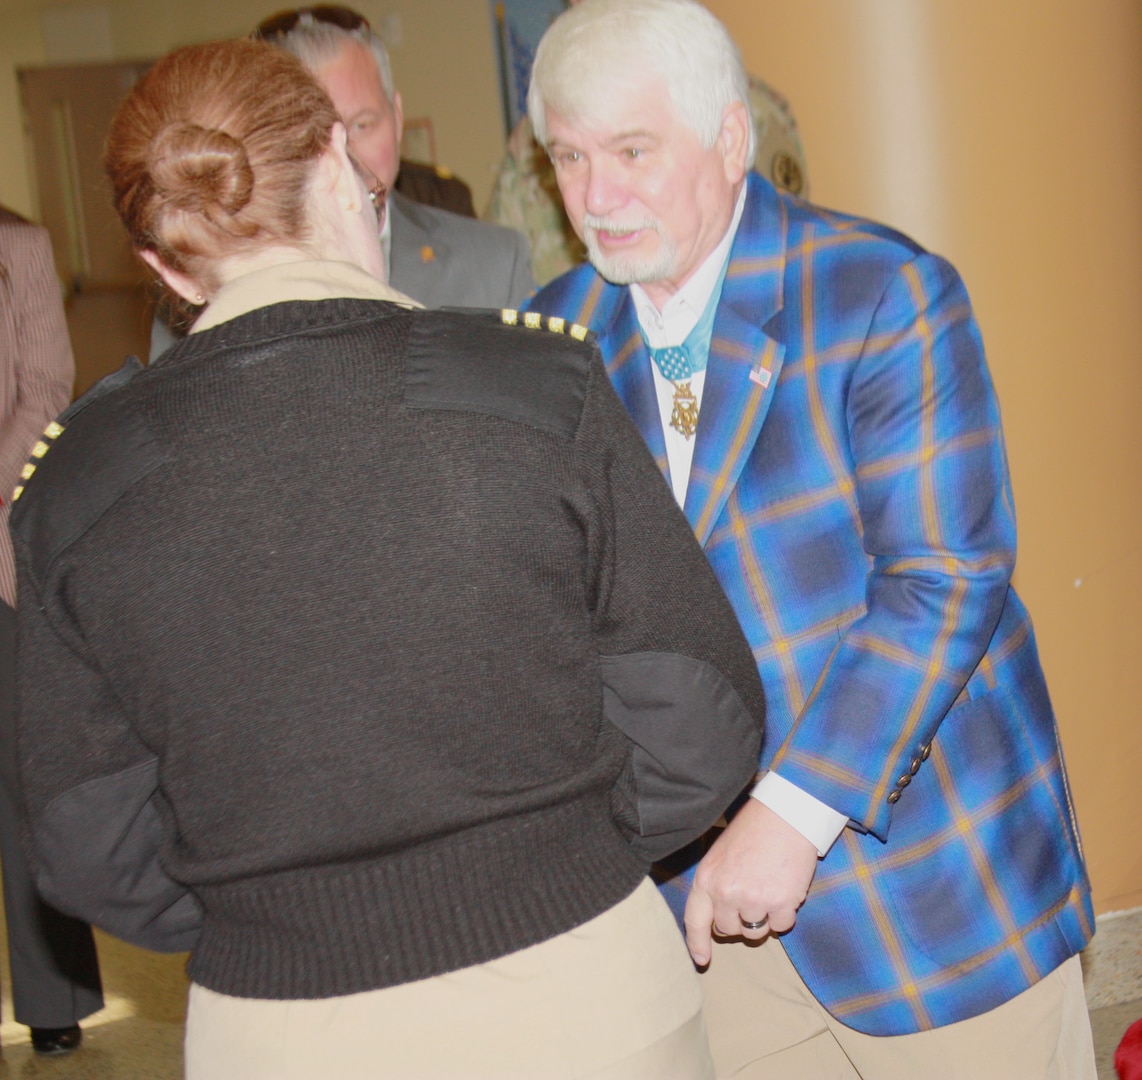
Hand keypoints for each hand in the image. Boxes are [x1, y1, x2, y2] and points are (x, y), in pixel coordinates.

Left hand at [683, 798, 818, 965]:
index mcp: (707, 878)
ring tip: (769, 887)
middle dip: (740, 919)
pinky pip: (782, 926)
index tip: (702, 960)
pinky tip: (786, 888)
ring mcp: (753, 900)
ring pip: (755, 932)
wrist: (785, 815)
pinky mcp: (780, 904)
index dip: (697, 943)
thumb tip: (719, 915)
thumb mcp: (721, 853)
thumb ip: (716, 883)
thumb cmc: (754, 830)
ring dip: (764, 918)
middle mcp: (726, 894)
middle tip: (753, 894)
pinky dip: (786, 913)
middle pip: (729, 930)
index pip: (695, 919)